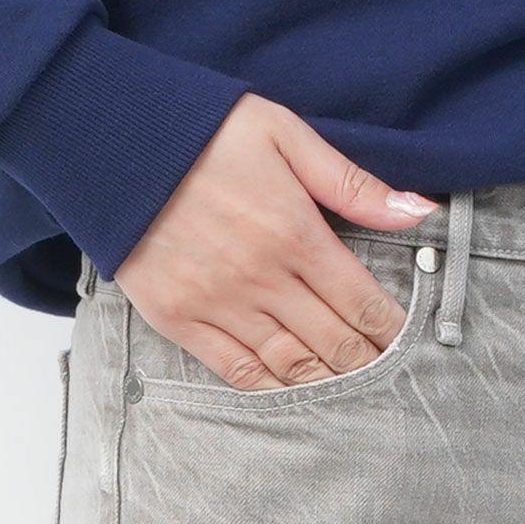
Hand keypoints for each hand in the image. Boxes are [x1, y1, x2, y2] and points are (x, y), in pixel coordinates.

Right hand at [114, 92, 439, 389]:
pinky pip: (238, 371)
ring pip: (291, 364)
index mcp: (295, 233)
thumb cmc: (200, 130)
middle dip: (366, 363)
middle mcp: (262, 277)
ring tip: (351, 392)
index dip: (392, 331)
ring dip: (327, 382)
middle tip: (388, 378)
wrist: (105, 137)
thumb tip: (419, 212)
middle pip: (333, 342)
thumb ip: (352, 183)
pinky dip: (272, 387)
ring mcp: (219, 303)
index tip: (409, 346)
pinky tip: (294, 393)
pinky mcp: (179, 318)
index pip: (362, 302)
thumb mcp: (284, 134)